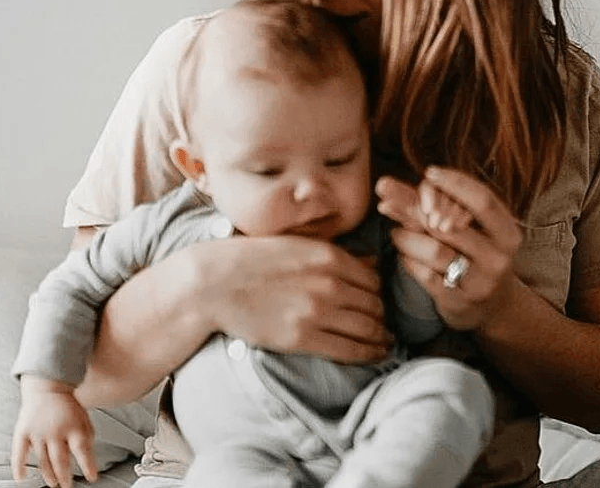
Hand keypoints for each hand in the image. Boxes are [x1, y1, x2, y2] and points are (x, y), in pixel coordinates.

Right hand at [11, 377, 97, 487]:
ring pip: (42, 461)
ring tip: (54, 483)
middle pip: (60, 460)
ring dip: (48, 475)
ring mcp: (38, 432)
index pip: (83, 451)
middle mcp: (56, 431)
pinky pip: (19, 452)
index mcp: (74, 427)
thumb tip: (88, 459)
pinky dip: (18, 467)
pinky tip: (21, 478)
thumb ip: (87, 439)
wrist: (48, 388)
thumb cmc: (68, 408)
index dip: (88, 466)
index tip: (92, 478)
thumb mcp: (84, 420)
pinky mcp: (23, 432)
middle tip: (68, 486)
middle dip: (65, 476)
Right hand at [195, 236, 390, 361]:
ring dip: (381, 336)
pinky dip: (369, 353)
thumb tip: (372, 262)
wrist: (213, 284)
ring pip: (367, 327)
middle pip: (374, 304)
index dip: (378, 293)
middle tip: (383, 325)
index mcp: (329, 257)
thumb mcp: (297, 245)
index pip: (373, 279)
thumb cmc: (252, 260)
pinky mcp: (302, 338)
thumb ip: (335, 254)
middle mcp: (329, 283)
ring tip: (385, 342)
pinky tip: (375, 354)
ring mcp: (317, 312)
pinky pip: (349, 349)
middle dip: (382, 316)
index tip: (377, 302)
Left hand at [376, 166, 523, 330]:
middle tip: (386, 195)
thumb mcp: (471, 230)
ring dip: (407, 238)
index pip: (483, 201)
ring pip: (435, 250)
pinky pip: (425, 274)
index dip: (457, 184)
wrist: (492, 306)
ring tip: (396, 233)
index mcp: (507, 233)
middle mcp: (498, 257)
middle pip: (452, 224)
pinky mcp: (459, 302)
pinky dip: (409, 260)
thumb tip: (391, 187)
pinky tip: (405, 255)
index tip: (430, 172)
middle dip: (414, 207)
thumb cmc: (475, 255)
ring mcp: (480, 282)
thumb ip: (437, 206)